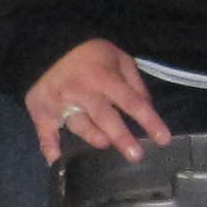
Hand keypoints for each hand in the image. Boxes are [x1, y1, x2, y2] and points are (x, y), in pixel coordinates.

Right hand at [23, 37, 172, 165]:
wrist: (47, 45)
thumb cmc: (89, 54)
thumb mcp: (118, 58)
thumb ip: (134, 82)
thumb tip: (147, 107)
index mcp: (105, 78)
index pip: (132, 102)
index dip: (149, 121)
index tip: (163, 139)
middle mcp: (84, 92)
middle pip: (106, 118)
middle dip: (122, 137)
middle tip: (136, 156)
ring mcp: (61, 103)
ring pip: (80, 126)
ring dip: (94, 136)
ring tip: (104, 143)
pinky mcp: (42, 111)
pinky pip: (46, 132)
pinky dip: (49, 147)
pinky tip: (55, 161)